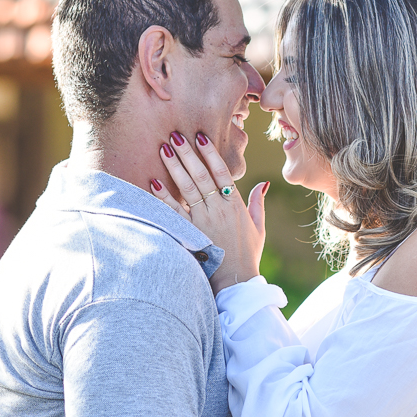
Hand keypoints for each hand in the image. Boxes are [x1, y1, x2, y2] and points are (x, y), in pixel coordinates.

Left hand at [149, 131, 267, 292]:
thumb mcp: (259, 228)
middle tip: (175, 135)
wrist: (236, 281)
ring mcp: (204, 220)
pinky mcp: (191, 233)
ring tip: (164, 149)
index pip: (222, 172)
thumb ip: (259, 203)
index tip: (200, 137)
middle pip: (201, 175)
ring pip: (188, 188)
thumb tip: (263, 184)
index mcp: (236, 205)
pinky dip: (163, 196)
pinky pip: (174, 211)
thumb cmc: (247, 255)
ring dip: (175, 167)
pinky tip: (153, 182)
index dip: (211, 154)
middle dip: (188, 153)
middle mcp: (219, 209)